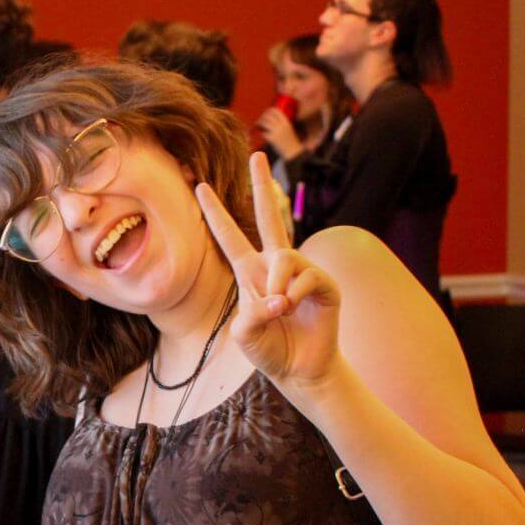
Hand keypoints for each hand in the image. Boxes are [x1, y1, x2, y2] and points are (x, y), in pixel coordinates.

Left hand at [196, 153, 340, 392]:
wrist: (299, 371)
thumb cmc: (269, 351)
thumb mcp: (244, 334)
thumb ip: (250, 314)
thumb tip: (278, 298)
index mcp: (250, 273)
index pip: (229, 237)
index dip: (215, 213)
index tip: (200, 186)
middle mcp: (276, 266)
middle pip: (268, 217)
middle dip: (261, 185)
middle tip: (256, 154)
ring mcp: (302, 272)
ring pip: (284, 256)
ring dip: (277, 284)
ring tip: (280, 309)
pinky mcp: (325, 284)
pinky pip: (306, 277)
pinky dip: (295, 295)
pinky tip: (295, 309)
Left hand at [255, 107, 302, 159]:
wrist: (292, 151)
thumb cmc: (290, 141)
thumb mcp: (288, 129)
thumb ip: (281, 124)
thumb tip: (271, 119)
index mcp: (286, 122)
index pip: (275, 111)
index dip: (268, 111)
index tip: (265, 114)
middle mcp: (281, 125)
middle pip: (267, 116)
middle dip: (262, 117)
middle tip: (259, 121)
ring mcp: (276, 132)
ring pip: (264, 123)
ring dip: (259, 124)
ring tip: (257, 126)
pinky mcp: (271, 139)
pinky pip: (263, 133)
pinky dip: (262, 133)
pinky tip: (262, 135)